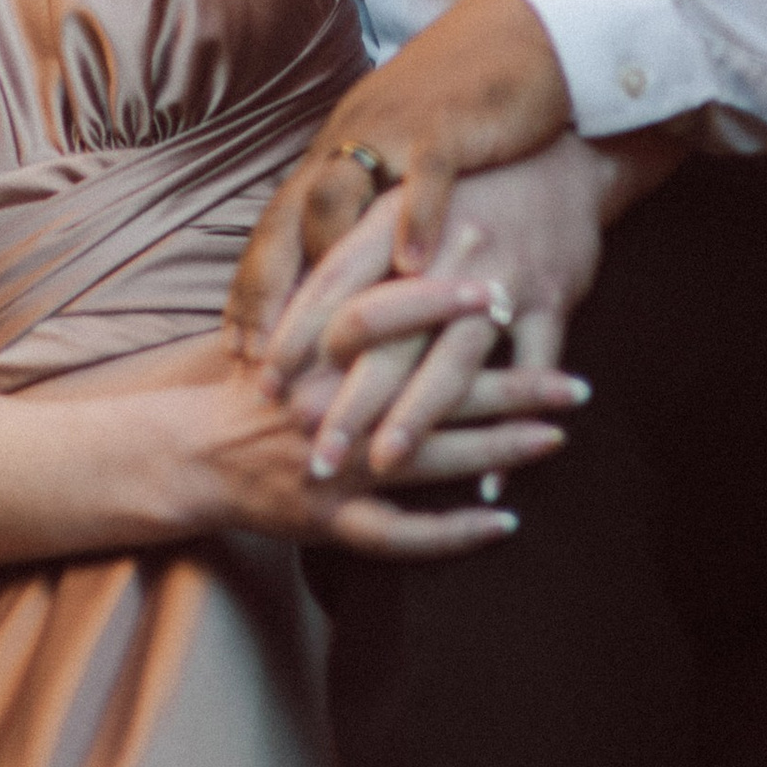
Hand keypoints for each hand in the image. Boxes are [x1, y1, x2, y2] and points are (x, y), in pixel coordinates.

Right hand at [179, 264, 575, 558]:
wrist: (189, 454)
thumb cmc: (245, 381)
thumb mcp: (281, 323)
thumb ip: (332, 285)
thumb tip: (390, 231)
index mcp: (317, 354)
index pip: (390, 316)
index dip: (448, 302)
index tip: (503, 284)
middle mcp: (330, 408)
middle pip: (432, 392)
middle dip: (510, 387)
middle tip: (577, 383)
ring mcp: (335, 469)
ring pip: (432, 460)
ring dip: (500, 451)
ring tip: (559, 438)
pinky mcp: (333, 522)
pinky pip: (403, 536)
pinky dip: (456, 534)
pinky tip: (506, 523)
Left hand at [226, 0, 572, 348]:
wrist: (516, 35)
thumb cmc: (458, 109)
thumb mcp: (394, 153)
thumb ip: (364, 205)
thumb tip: (335, 273)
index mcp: (332, 154)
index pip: (275, 232)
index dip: (253, 293)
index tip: (238, 356)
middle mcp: (349, 144)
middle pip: (295, 233)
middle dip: (277, 309)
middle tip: (272, 379)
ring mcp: (394, 136)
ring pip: (343, 213)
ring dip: (337, 288)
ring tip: (337, 348)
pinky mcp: (448, 128)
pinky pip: (423, 179)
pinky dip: (414, 222)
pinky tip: (415, 269)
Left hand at [256, 127, 686, 504]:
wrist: (565, 158)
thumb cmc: (468, 189)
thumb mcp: (404, 200)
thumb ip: (353, 249)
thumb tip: (285, 305)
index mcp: (396, 220)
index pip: (333, 281)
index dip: (296, 334)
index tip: (264, 384)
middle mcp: (443, 248)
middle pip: (386, 333)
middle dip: (347, 400)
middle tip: (316, 454)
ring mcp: (500, 274)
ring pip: (453, 355)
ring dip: (416, 416)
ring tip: (383, 464)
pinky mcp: (552, 297)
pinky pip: (532, 367)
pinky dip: (511, 423)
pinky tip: (490, 481)